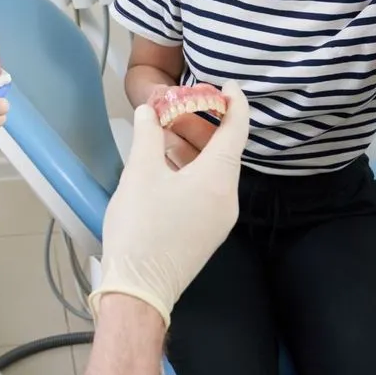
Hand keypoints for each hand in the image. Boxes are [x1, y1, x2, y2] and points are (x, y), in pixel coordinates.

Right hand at [88, 81, 249, 328]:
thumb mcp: (140, 173)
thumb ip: (147, 134)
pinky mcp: (206, 232)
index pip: (237, 129)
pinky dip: (190, 169)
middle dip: (201, 123)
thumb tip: (148, 111)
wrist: (138, 290)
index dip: (234, 102)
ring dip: (192, 147)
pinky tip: (163, 164)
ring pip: (213, 170)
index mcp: (219, 178)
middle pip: (223, 149)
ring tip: (162, 131)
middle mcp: (228, 197)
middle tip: (176, 105)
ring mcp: (220, 218)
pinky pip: (206, 189)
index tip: (228, 84)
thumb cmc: (141, 228)